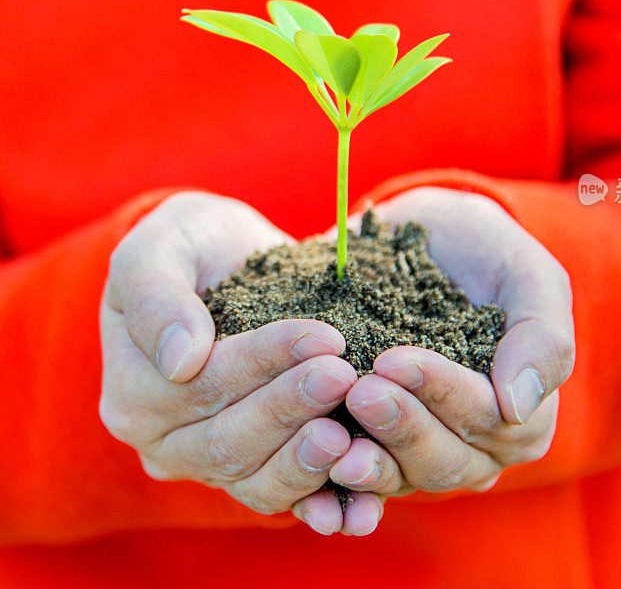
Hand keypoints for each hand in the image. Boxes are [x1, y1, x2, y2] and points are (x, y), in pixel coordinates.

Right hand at [99, 191, 375, 534]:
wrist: (228, 261)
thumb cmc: (191, 245)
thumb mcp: (161, 248)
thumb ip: (157, 296)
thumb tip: (179, 360)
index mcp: (134, 390)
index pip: (202, 385)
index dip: (264, 361)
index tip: (323, 336)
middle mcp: (164, 441)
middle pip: (229, 439)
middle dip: (291, 406)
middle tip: (344, 375)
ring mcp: (210, 462)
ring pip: (256, 478)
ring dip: (306, 460)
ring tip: (350, 433)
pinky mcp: (256, 468)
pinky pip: (283, 496)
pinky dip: (321, 501)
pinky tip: (359, 500)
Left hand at [328, 187, 574, 521]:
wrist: (423, 237)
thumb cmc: (483, 250)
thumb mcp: (526, 273)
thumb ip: (542, 336)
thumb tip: (517, 407)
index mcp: (524, 412)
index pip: (488, 417)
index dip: (441, 392)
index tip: (391, 360)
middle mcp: (480, 444)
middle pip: (446, 459)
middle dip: (402, 426)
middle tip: (359, 391)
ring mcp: (427, 449)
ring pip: (404, 476)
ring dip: (369, 462)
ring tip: (332, 438)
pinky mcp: (381, 446)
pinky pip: (366, 481)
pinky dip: (342, 483)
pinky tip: (318, 471)